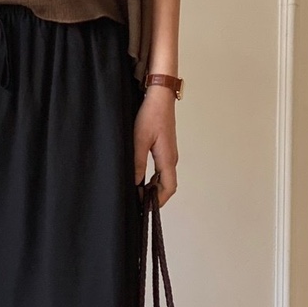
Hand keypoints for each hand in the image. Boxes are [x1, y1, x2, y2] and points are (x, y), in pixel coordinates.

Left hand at [133, 87, 177, 206]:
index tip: (146, 209)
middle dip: (155, 198)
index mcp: (167, 159)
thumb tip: (136, 183)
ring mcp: (169, 155)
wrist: (160, 97)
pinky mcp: (165, 150)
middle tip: (139, 204)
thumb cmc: (150, 115)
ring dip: (154, 189)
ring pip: (164, 180)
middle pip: (167, 187)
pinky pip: (162, 171)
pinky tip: (141, 182)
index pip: (168, 188)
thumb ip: (137, 163)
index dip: (158, 202)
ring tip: (138, 195)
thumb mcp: (139, 140)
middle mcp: (171, 159)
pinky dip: (153, 180)